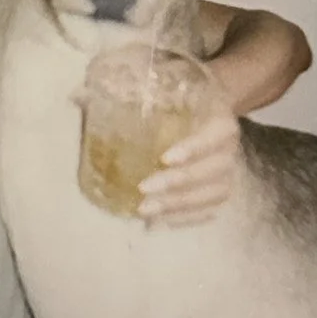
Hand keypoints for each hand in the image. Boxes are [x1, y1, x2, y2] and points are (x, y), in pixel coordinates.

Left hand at [140, 98, 242, 226]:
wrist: (212, 115)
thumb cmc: (186, 105)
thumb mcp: (174, 94)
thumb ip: (142, 98)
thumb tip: (86, 96)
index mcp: (222, 125)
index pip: (211, 139)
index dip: (191, 150)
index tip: (164, 158)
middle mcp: (230, 152)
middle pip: (209, 172)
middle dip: (176, 184)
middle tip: (143, 189)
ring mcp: (228, 176)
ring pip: (210, 196)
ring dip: (178, 207)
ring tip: (145, 211)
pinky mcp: (221, 193)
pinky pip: (208, 212)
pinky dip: (185, 219)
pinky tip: (159, 223)